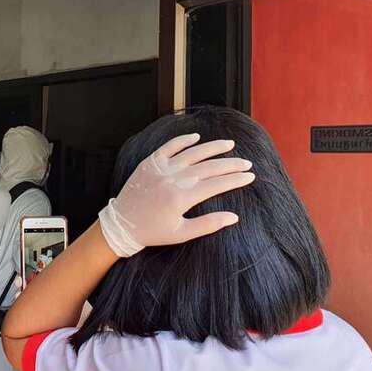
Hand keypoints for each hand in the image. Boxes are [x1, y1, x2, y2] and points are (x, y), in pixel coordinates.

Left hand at [98, 134, 253, 257]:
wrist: (121, 224)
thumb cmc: (153, 232)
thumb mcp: (182, 233)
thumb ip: (208, 224)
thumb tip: (234, 217)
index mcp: (182, 198)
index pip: (216, 184)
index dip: (235, 180)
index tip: (250, 176)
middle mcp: (173, 180)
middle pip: (209, 167)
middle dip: (231, 164)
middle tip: (247, 162)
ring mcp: (161, 168)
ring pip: (192, 153)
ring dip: (212, 147)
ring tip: (229, 144)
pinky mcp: (150, 162)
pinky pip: (169, 147)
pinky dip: (183, 140)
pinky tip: (197, 137)